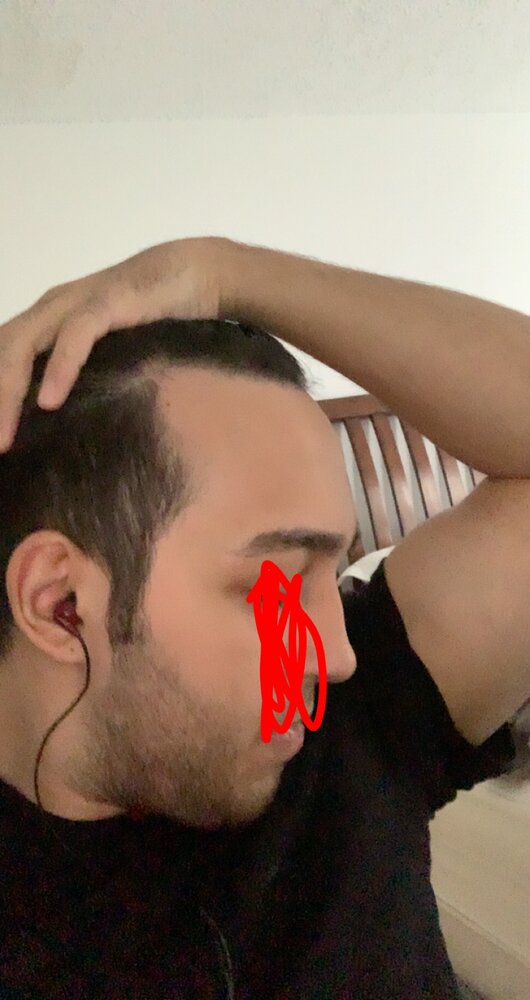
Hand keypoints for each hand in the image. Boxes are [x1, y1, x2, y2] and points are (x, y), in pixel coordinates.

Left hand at [0, 236, 226, 451]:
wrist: (198, 274)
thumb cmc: (152, 318)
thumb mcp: (108, 354)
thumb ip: (84, 378)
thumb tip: (67, 427)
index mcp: (45, 322)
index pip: (2, 356)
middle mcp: (50, 309)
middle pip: (1, 352)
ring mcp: (75, 302)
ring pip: (23, 344)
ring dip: (8, 391)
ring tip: (5, 435)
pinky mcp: (106, 301)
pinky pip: (74, 335)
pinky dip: (59, 368)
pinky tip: (50, 401)